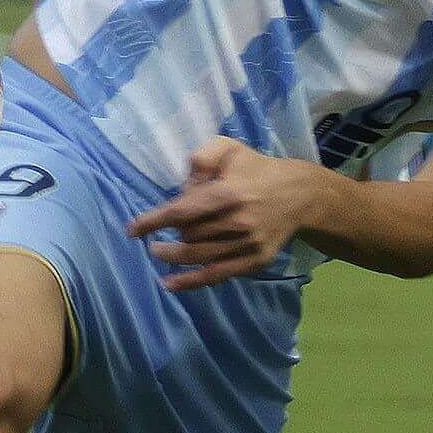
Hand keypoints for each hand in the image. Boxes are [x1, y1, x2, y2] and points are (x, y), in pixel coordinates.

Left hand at [126, 137, 313, 291]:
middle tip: (158, 232)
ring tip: (157, 251)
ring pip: (199, 257)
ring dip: (172, 257)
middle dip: (169, 234)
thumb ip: (201, 159)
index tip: (133, 229)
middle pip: (189, 236)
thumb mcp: (230, 149)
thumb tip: (182, 189)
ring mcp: (247, 245)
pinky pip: (217, 275)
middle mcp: (238, 222)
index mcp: (229, 193)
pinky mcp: (254, 261)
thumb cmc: (257, 169)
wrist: (300, 195)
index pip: (183, 211)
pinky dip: (191, 282)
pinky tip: (170, 283)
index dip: (154, 221)